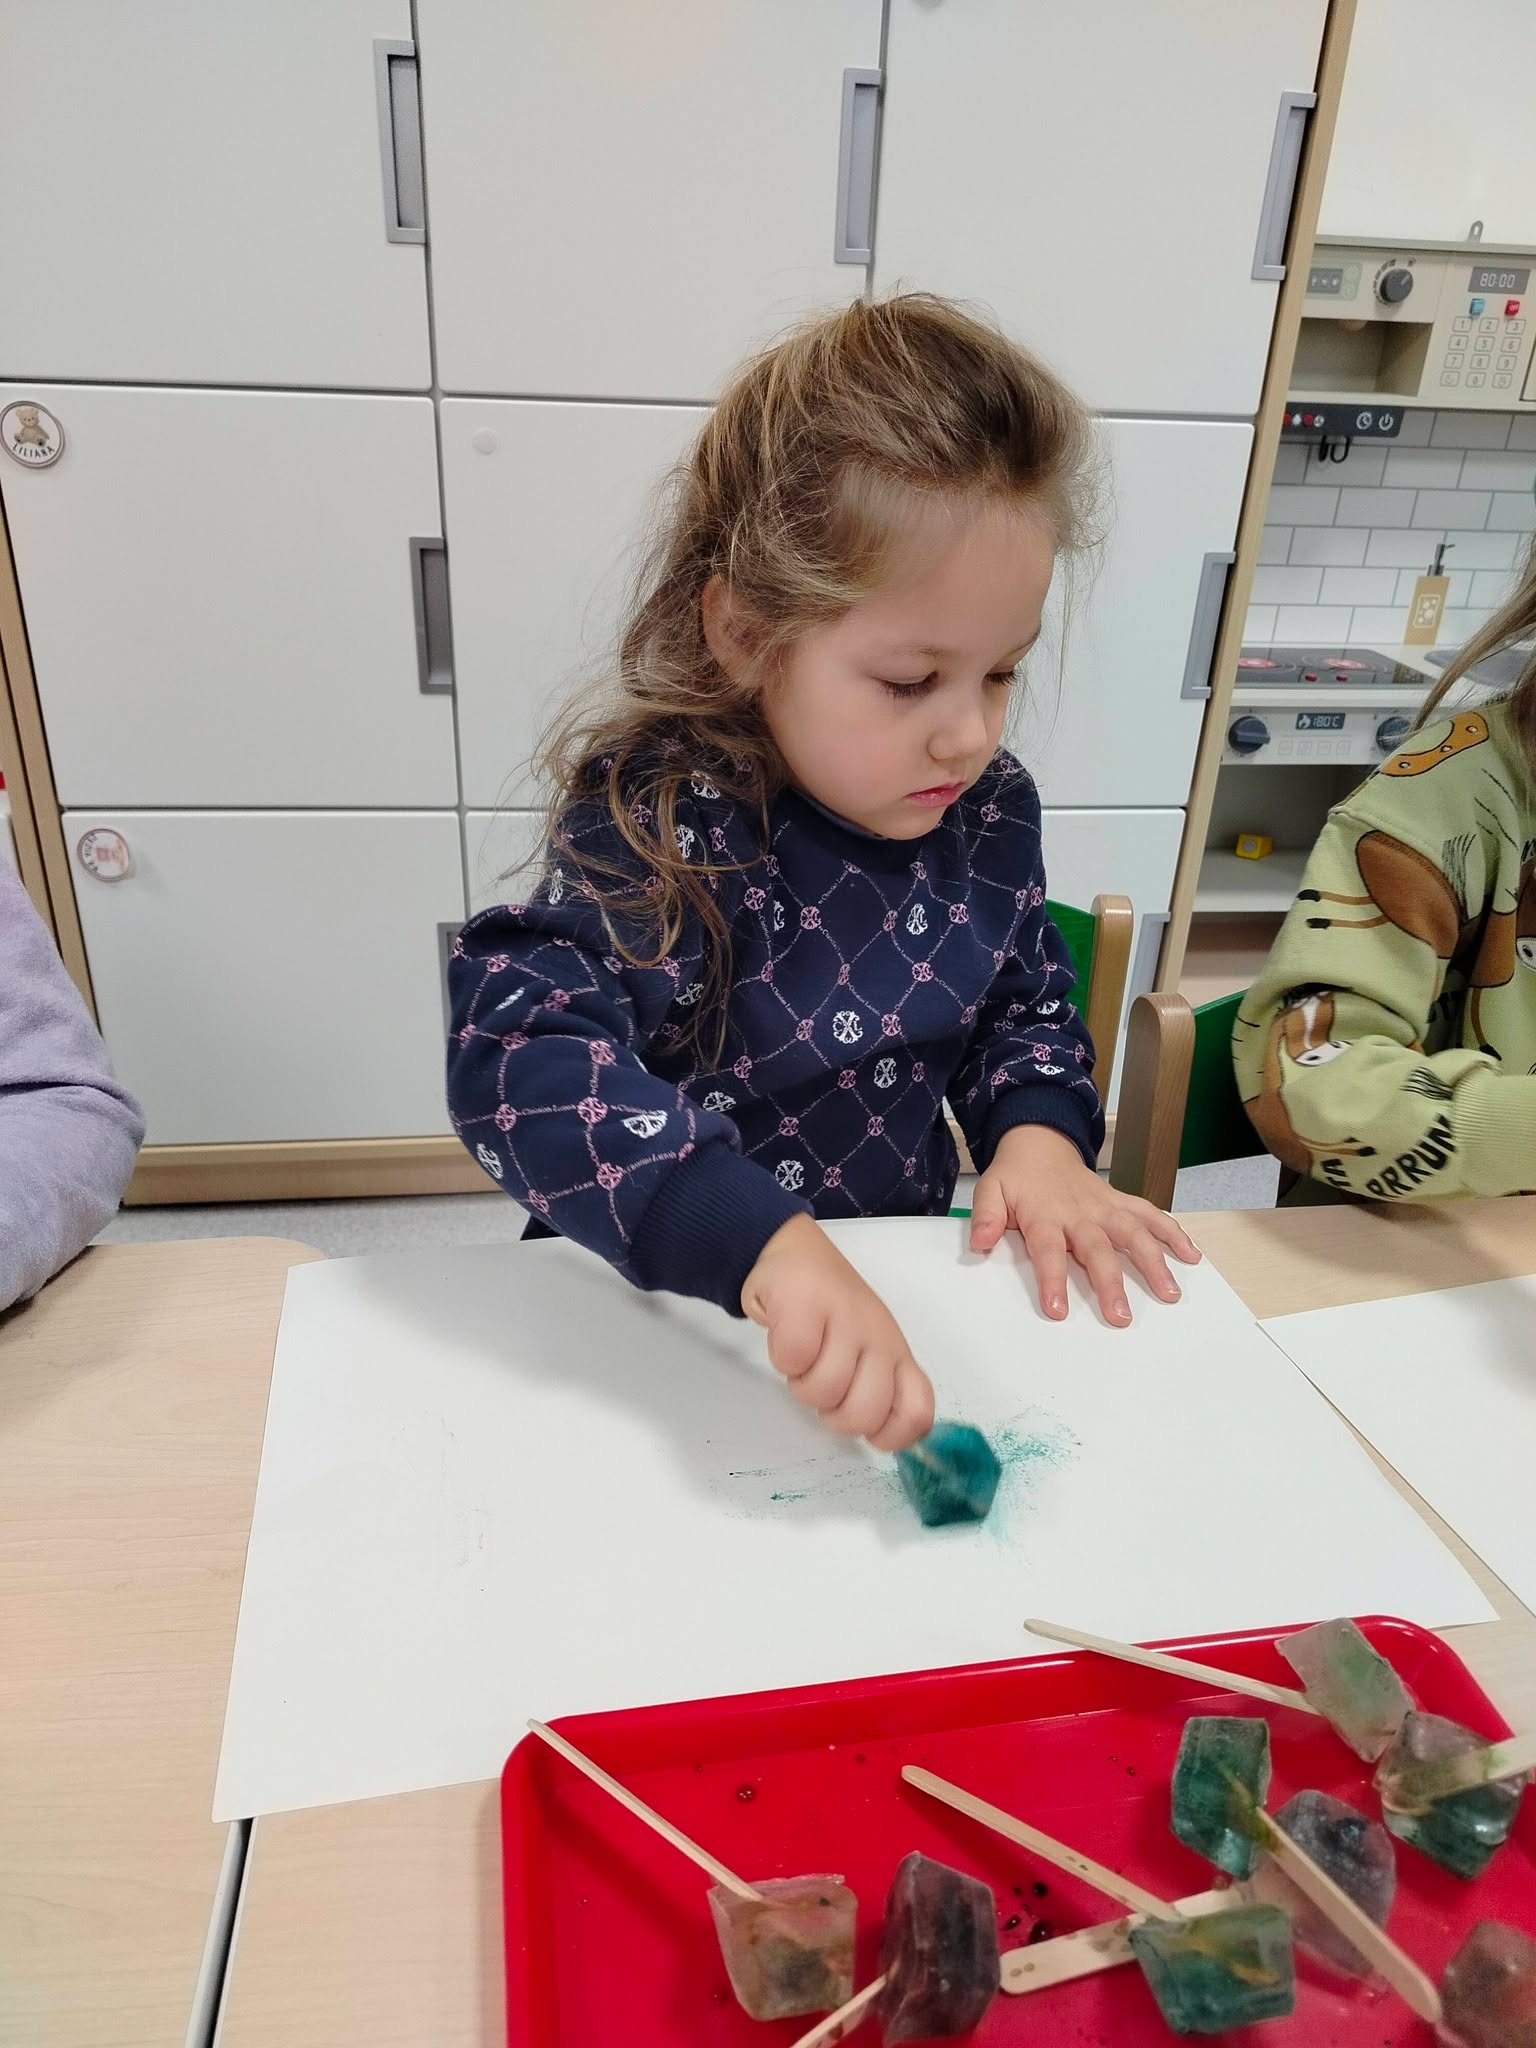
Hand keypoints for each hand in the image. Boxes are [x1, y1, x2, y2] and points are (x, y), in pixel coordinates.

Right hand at [741, 1214, 934, 1450]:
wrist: (795, 1251)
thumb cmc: (830, 1309)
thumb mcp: (868, 1349)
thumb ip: (879, 1389)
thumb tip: (880, 1437)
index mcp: (897, 1354)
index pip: (917, 1411)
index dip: (891, 1436)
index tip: (866, 1432)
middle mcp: (879, 1337)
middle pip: (865, 1412)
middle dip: (834, 1415)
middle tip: (823, 1387)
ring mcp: (845, 1317)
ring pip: (823, 1390)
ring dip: (801, 1383)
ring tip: (802, 1358)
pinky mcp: (805, 1302)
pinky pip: (792, 1358)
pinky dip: (781, 1356)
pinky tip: (784, 1337)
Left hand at [969, 1124, 1200, 1324]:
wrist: (1040, 1143)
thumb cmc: (1015, 1177)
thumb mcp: (990, 1190)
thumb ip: (986, 1216)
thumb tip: (980, 1243)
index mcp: (1045, 1215)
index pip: (1049, 1250)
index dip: (1054, 1279)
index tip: (1058, 1310)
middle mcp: (1080, 1212)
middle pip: (1098, 1248)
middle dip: (1110, 1282)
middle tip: (1121, 1316)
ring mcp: (1105, 1207)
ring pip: (1134, 1233)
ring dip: (1154, 1262)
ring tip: (1169, 1293)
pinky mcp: (1121, 1203)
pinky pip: (1151, 1215)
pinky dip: (1173, 1233)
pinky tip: (1192, 1256)